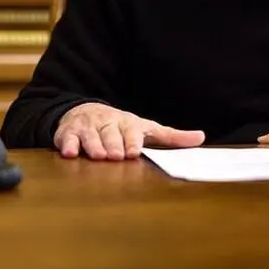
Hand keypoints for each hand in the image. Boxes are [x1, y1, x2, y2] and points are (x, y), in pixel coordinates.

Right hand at [54, 102, 205, 159]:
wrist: (86, 112)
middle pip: (110, 134)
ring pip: (90, 136)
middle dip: (113, 144)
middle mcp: (107, 123)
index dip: (132, 141)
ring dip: (93, 146)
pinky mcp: (68, 132)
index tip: (134, 151)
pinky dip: (67, 144)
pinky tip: (69, 153)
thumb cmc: (121, 127)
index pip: (131, 132)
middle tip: (116, 156)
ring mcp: (87, 127)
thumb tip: (201, 137)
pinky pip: (66, 138)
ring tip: (96, 156)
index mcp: (128, 123)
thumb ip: (171, 136)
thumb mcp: (147, 129)